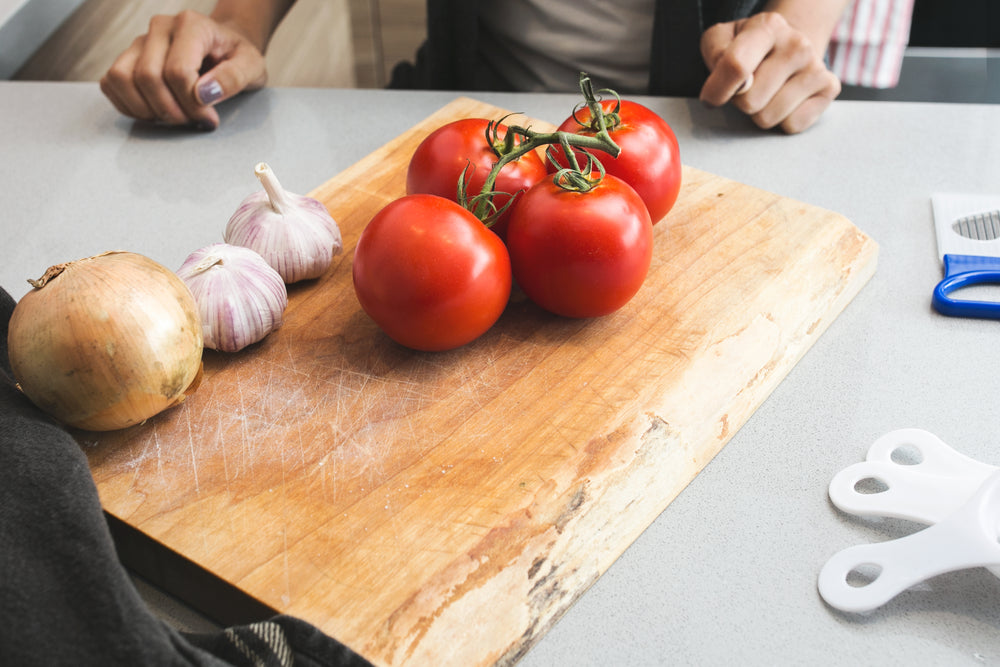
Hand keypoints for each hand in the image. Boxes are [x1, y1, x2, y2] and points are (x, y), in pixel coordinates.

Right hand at [99, 10, 268, 129]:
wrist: (225, 46)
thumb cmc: (237, 56)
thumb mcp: (252, 66)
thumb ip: (233, 77)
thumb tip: (203, 94)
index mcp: (191, 25)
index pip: (177, 71)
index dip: (192, 104)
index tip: (209, 118)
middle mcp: (160, 28)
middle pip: (148, 77)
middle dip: (170, 110)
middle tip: (193, 121)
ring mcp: (140, 41)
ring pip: (122, 78)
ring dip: (145, 109)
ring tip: (172, 117)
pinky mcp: (128, 57)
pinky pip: (110, 83)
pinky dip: (128, 105)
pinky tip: (154, 113)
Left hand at [699, 12, 840, 133]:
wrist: (788, 48)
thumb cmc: (746, 48)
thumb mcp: (720, 40)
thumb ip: (717, 55)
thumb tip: (740, 86)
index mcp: (768, 26)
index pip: (736, 67)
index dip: (717, 91)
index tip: (711, 98)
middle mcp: (797, 44)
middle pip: (750, 101)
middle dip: (740, 102)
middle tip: (748, 88)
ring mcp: (816, 67)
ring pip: (768, 117)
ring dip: (760, 112)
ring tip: (766, 92)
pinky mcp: (829, 89)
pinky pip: (791, 125)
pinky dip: (782, 120)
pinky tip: (784, 100)